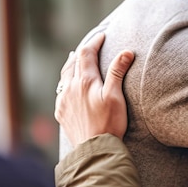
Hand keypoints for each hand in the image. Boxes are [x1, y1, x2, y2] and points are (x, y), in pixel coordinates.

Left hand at [54, 32, 133, 146]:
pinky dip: (66, 81)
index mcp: (85, 81)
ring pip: (64, 75)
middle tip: (91, 45)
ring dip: (71, 64)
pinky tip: (69, 85)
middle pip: (73, 62)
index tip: (102, 36)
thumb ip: (117, 72)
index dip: (94, 42)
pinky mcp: (61, 112)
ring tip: (75, 58)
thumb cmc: (109, 123)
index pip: (86, 53)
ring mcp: (64, 100)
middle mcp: (70, 88)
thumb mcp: (116, 96)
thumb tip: (126, 52)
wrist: (94, 149)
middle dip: (83, 51)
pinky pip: (61, 90)